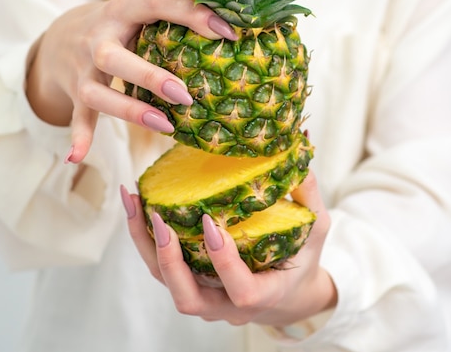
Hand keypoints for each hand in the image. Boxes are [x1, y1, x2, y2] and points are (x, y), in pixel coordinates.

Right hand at [26, 0, 236, 162]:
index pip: (155, 2)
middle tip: (184, 95)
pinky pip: (78, 116)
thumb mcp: (137, 13)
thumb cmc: (117, 27)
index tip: (226, 33)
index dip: (191, 13)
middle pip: (113, 57)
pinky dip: (79, 136)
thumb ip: (171, 20)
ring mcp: (82, 69)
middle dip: (149, 77)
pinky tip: (78, 156)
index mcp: (121, 11)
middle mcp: (97, 39)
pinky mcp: (76, 93)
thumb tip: (229, 32)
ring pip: (97, 92)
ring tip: (164, 125)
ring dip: (129, 110)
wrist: (59, 36)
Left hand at [121, 171, 337, 326]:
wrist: (289, 296)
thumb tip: (298, 144)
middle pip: (188, 298)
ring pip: (167, 283)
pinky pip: (163, 269)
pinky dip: (145, 240)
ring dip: (145, 245)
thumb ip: (308, 194)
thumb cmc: (305, 260)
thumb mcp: (316, 228)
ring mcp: (207, 301)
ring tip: (134, 201)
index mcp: (266, 294)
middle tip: (158, 218)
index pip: (242, 290)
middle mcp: (229, 305)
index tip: (210, 223)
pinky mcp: (192, 286)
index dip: (224, 262)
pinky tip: (137, 206)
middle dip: (169, 260)